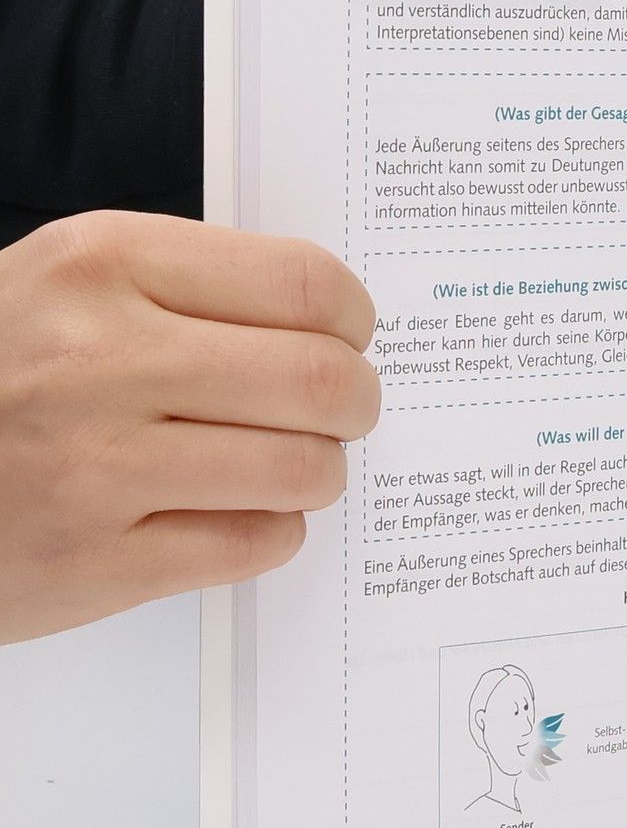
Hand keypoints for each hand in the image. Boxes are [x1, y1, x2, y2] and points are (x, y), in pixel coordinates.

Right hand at [0, 212, 380, 643]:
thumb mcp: (68, 283)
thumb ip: (192, 287)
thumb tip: (332, 320)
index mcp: (102, 265)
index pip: (306, 284)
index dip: (353, 320)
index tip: (348, 337)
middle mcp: (97, 358)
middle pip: (321, 381)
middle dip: (356, 402)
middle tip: (341, 411)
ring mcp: (91, 466)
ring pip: (303, 469)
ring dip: (318, 471)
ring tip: (285, 463)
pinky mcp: (91, 562)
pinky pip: (255, 543)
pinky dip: (272, 529)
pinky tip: (232, 511)